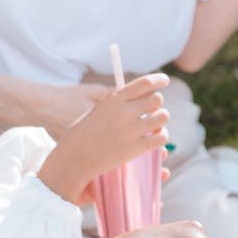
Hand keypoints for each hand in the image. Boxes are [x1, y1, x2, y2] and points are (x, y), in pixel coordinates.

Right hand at [38, 73, 169, 203]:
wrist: (73, 157)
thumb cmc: (81, 132)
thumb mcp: (95, 108)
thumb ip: (116, 99)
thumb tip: (137, 93)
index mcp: (114, 99)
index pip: (145, 83)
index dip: (158, 79)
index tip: (164, 81)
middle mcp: (125, 111)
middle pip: (156, 99)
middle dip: (156, 104)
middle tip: (151, 111)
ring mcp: (131, 130)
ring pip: (163, 117)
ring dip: (161, 119)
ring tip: (154, 125)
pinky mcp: (136, 148)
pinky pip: (161, 137)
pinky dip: (161, 136)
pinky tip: (154, 139)